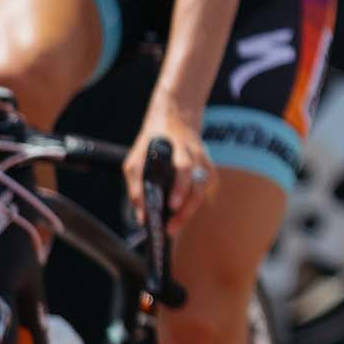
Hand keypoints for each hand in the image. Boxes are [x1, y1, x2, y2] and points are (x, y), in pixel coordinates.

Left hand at [127, 100, 214, 231]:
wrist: (175, 116)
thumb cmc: (152, 141)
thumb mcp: (135, 158)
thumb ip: (136, 184)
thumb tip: (142, 215)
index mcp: (175, 146)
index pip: (183, 167)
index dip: (180, 187)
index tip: (171, 206)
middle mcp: (193, 153)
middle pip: (196, 181)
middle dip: (185, 206)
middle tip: (171, 227)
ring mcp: (204, 159)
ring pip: (203, 187)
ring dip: (191, 208)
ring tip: (175, 226)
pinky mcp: (209, 166)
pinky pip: (207, 187)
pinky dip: (197, 201)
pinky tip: (185, 211)